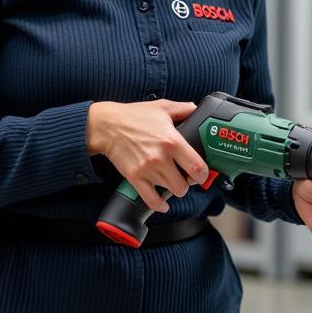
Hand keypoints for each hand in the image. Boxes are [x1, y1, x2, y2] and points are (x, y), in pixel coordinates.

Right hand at [87, 100, 206, 212]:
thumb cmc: (134, 116)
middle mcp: (161, 158)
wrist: (108, 126)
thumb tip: (195, 109)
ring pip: (171, 192)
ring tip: (173, 181)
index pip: (197, 167)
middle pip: (184, 185)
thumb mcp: (162, 107)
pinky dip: (159, 205)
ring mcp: (147, 170)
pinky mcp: (135, 178)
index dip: (203, 174)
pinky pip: (151, 200)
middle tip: (187, 177)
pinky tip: (163, 203)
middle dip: (188, 183)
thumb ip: (183, 109)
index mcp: (172, 141)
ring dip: (174, 189)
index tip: (203, 174)